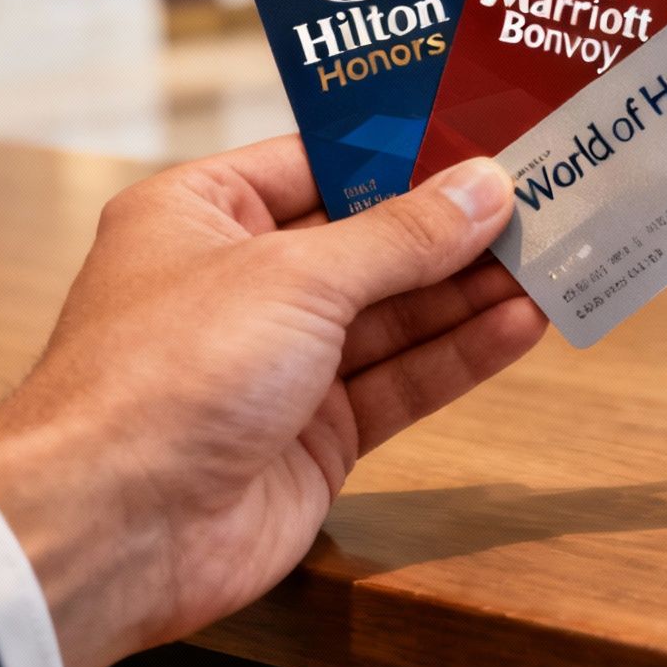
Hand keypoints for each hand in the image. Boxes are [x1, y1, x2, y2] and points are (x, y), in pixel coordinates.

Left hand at [0, 138, 545, 666]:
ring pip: (394, 316)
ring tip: (553, 255)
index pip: (317, 162)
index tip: (483, 136)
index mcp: (200, 215)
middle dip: (452, 226)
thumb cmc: (163, 375)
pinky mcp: (314, 437)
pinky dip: (460, 355)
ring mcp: (278, 366)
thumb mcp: (295, 277)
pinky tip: (522, 325)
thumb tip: (484, 189)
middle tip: (542, 197)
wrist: (113, 531)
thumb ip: (401, 237)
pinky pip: (401, 383)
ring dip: (470, 290)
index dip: (401, 150)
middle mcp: (239, 285)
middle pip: (367, 242)